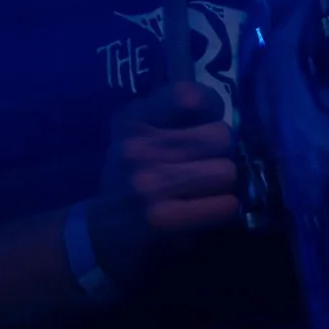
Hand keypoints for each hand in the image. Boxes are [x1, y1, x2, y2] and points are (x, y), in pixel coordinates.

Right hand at [88, 81, 241, 284]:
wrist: (99, 233)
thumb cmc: (129, 176)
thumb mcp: (137, 135)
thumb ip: (174, 117)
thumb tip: (229, 123)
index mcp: (133, 118)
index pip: (190, 96)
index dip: (211, 109)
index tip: (206, 124)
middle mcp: (138, 147)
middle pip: (220, 136)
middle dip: (225, 152)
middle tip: (214, 164)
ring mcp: (149, 184)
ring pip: (226, 171)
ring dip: (226, 182)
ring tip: (211, 188)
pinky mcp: (164, 219)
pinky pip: (224, 204)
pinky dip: (225, 207)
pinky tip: (211, 208)